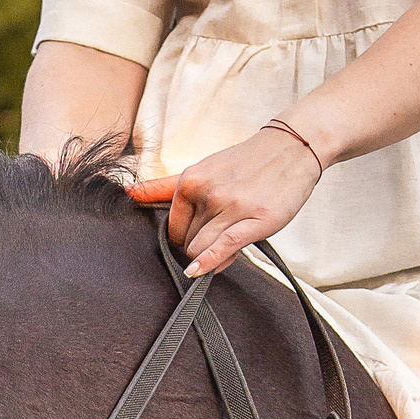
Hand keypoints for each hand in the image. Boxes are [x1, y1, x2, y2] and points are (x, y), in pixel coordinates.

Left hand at [127, 126, 323, 275]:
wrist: (293, 146)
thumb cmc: (245, 163)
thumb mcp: (203, 169)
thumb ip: (164, 186)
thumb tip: (126, 193)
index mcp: (190, 180)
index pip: (171, 230)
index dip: (183, 240)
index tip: (201, 234)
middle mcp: (207, 192)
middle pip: (186, 243)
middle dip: (201, 246)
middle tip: (224, 231)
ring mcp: (231, 205)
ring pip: (203, 249)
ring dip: (212, 255)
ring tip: (234, 237)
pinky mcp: (255, 218)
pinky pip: (223, 247)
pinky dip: (208, 263)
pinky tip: (198, 272)